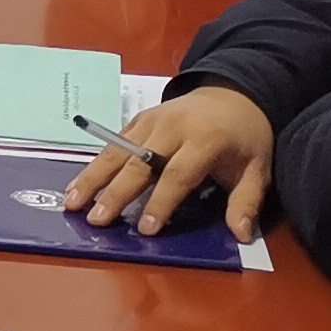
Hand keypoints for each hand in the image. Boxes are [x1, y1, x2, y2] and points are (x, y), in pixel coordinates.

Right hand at [63, 83, 274, 241]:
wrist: (233, 95)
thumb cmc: (244, 138)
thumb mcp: (257, 169)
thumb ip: (246, 202)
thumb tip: (241, 235)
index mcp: (205, 139)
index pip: (178, 174)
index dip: (161, 202)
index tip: (146, 228)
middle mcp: (173, 127)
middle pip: (139, 163)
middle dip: (116, 193)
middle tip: (97, 219)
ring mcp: (152, 119)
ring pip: (118, 150)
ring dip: (93, 177)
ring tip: (73, 202)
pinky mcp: (139, 118)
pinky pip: (113, 142)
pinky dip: (95, 164)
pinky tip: (78, 185)